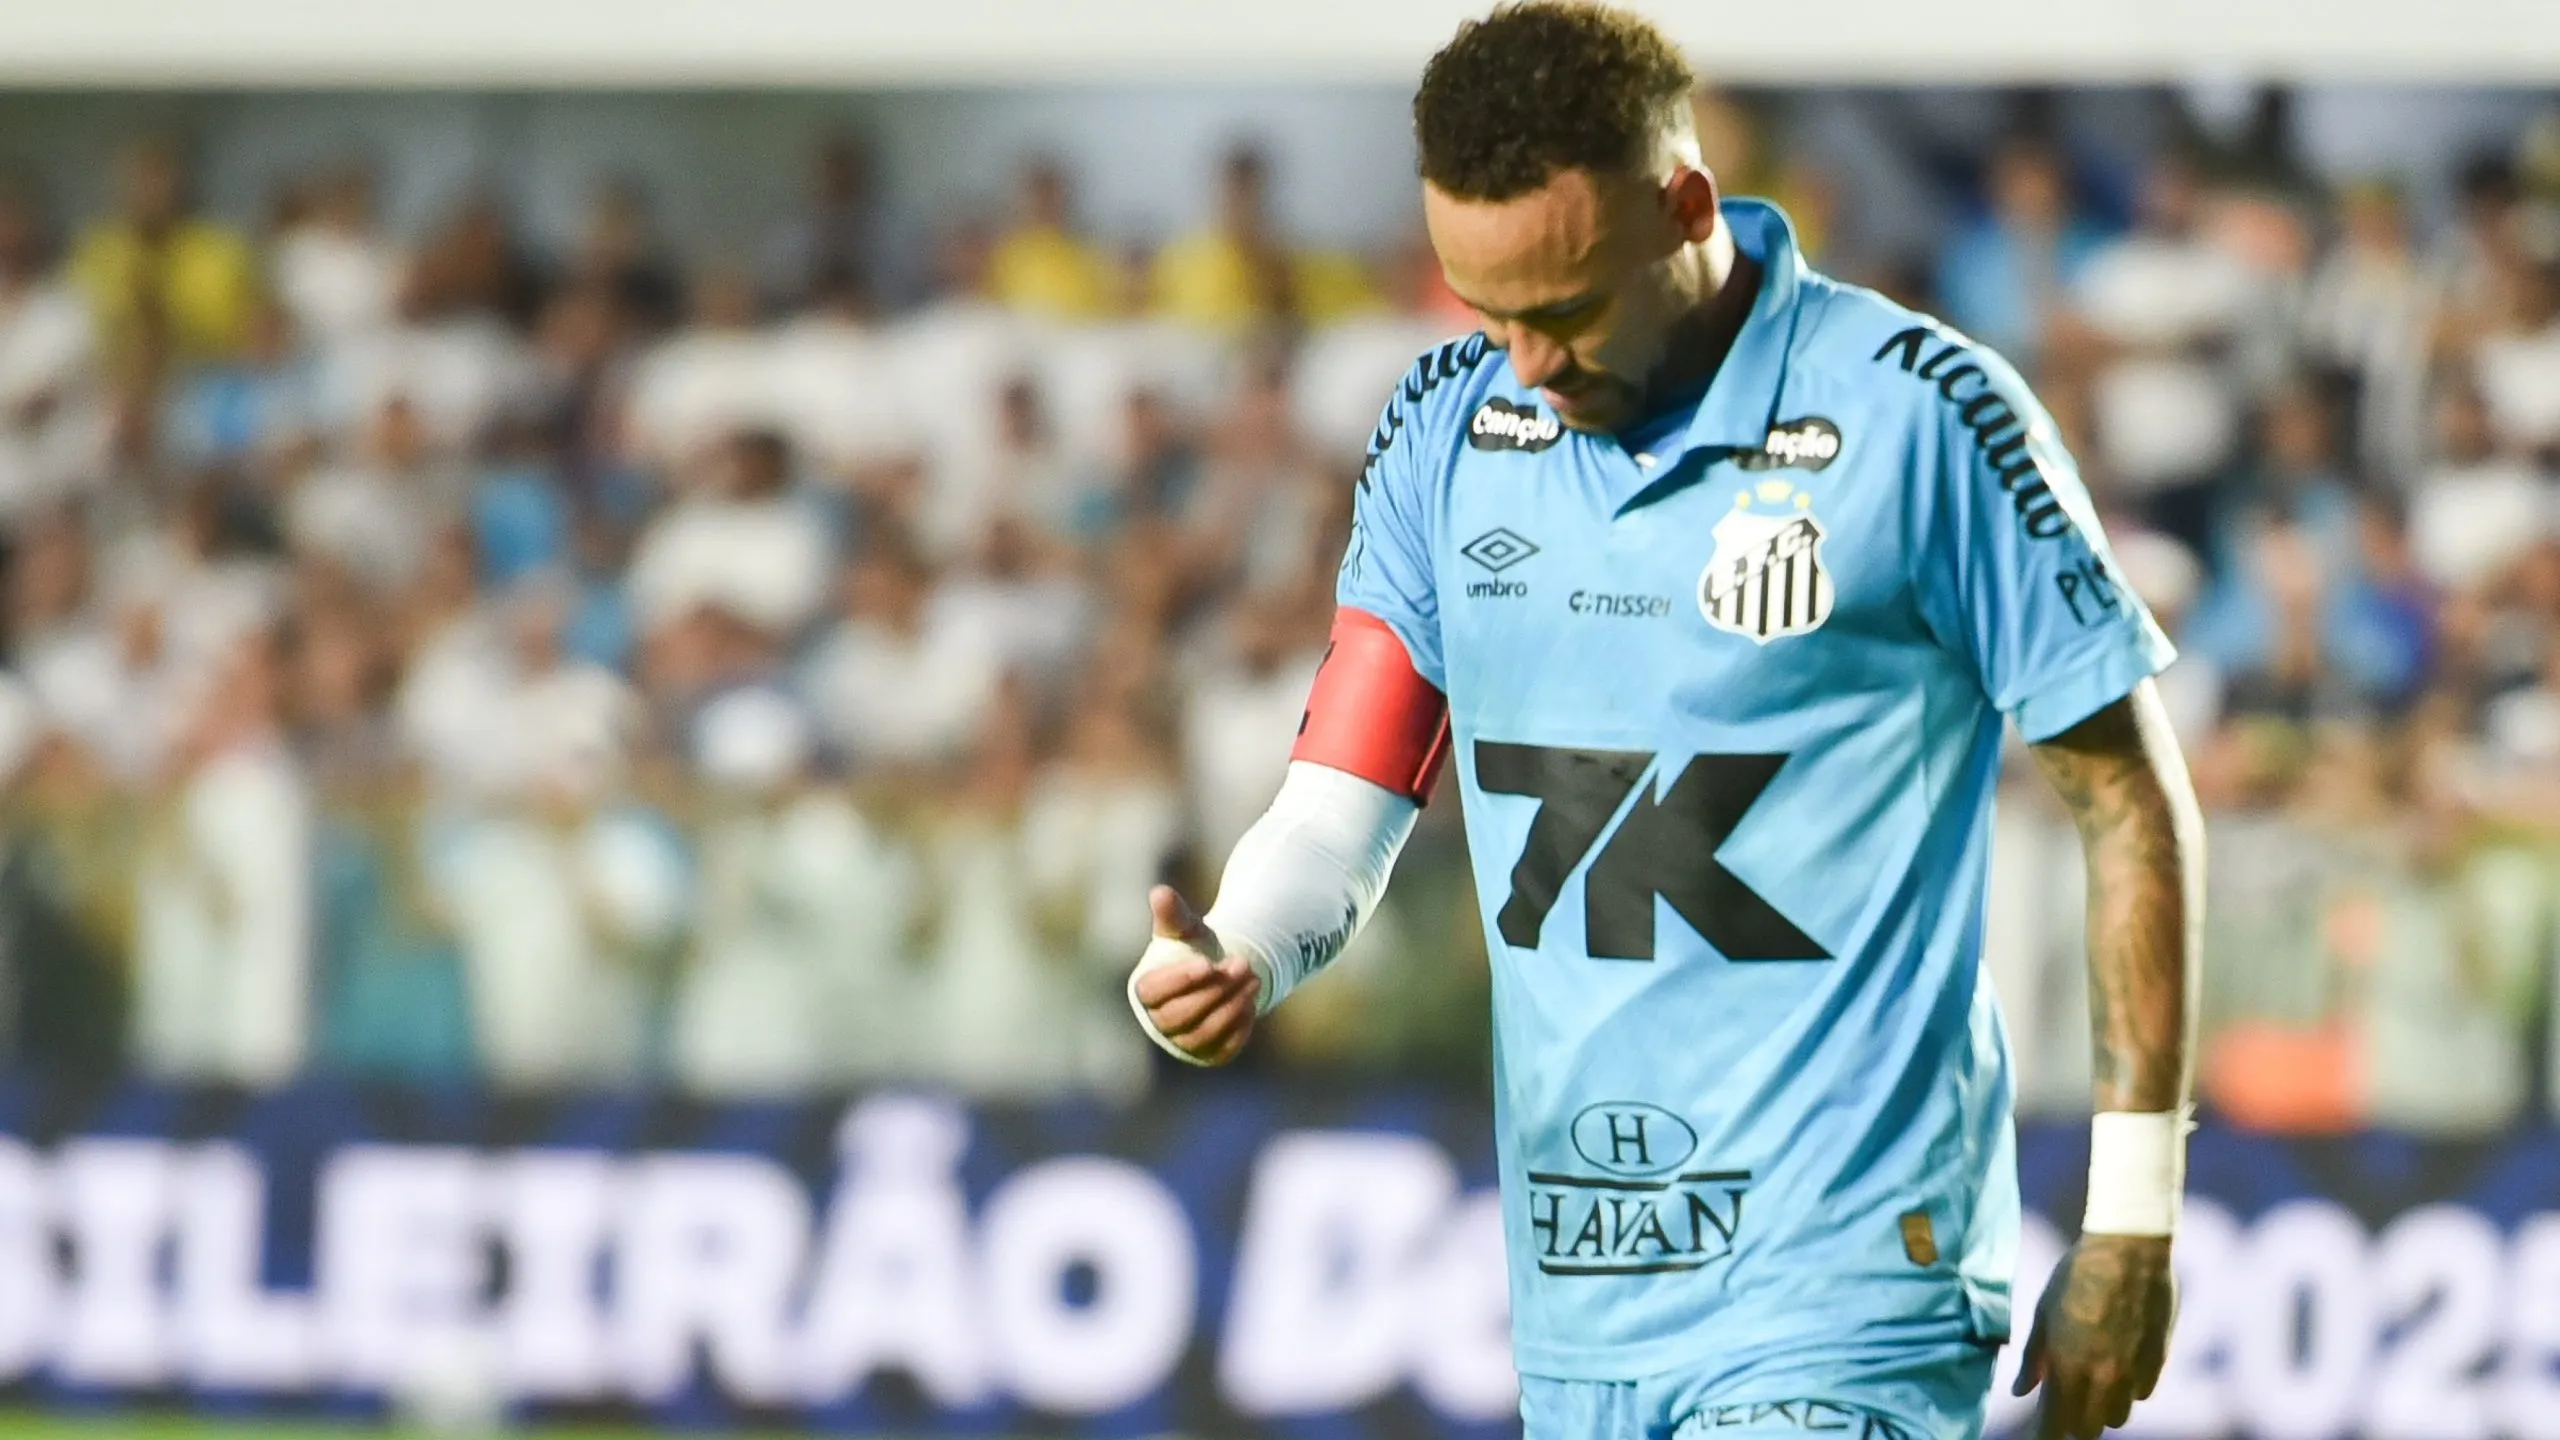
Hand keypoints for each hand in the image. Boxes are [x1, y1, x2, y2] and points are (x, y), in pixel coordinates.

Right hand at [1131, 884, 1260, 1064]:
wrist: (1220, 976)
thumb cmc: (1194, 949)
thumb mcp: (1186, 929)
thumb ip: (1173, 914)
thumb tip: (1160, 892)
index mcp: (1147, 991)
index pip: (1153, 993)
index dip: (1179, 980)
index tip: (1207, 964)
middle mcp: (1160, 1022)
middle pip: (1180, 1015)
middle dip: (1214, 990)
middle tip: (1242, 964)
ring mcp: (1183, 1042)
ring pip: (1203, 1033)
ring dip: (1230, 1006)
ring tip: (1253, 978)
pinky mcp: (1209, 1054)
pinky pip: (1223, 1049)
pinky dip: (1239, 1026)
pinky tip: (1251, 1002)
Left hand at [2013, 1233, 2176, 1439]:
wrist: (2129, 1250)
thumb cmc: (2076, 1275)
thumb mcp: (2043, 1313)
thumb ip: (2033, 1358)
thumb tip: (2020, 1392)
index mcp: (2067, 1366)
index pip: (2055, 1423)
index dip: (2046, 1433)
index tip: (2040, 1433)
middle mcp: (2102, 1377)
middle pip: (2089, 1428)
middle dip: (2074, 1422)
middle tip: (2066, 1403)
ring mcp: (2133, 1372)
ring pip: (2118, 1416)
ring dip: (2103, 1407)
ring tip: (2093, 1381)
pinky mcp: (2159, 1362)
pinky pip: (2142, 1394)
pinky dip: (2129, 1389)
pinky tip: (2120, 1364)